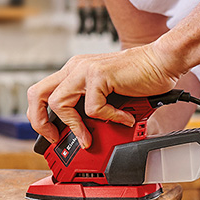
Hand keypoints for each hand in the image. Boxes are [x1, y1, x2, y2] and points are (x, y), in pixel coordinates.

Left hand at [27, 43, 182, 148]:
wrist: (162, 61)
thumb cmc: (140, 78)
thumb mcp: (108, 96)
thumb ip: (92, 108)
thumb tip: (82, 137)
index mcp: (73, 71)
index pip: (42, 93)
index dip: (40, 117)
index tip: (52, 135)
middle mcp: (74, 68)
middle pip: (37, 95)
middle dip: (40, 122)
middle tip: (55, 138)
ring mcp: (84, 70)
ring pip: (58, 103)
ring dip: (74, 126)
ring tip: (88, 137)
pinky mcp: (99, 75)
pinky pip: (93, 108)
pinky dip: (109, 118)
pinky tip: (124, 117)